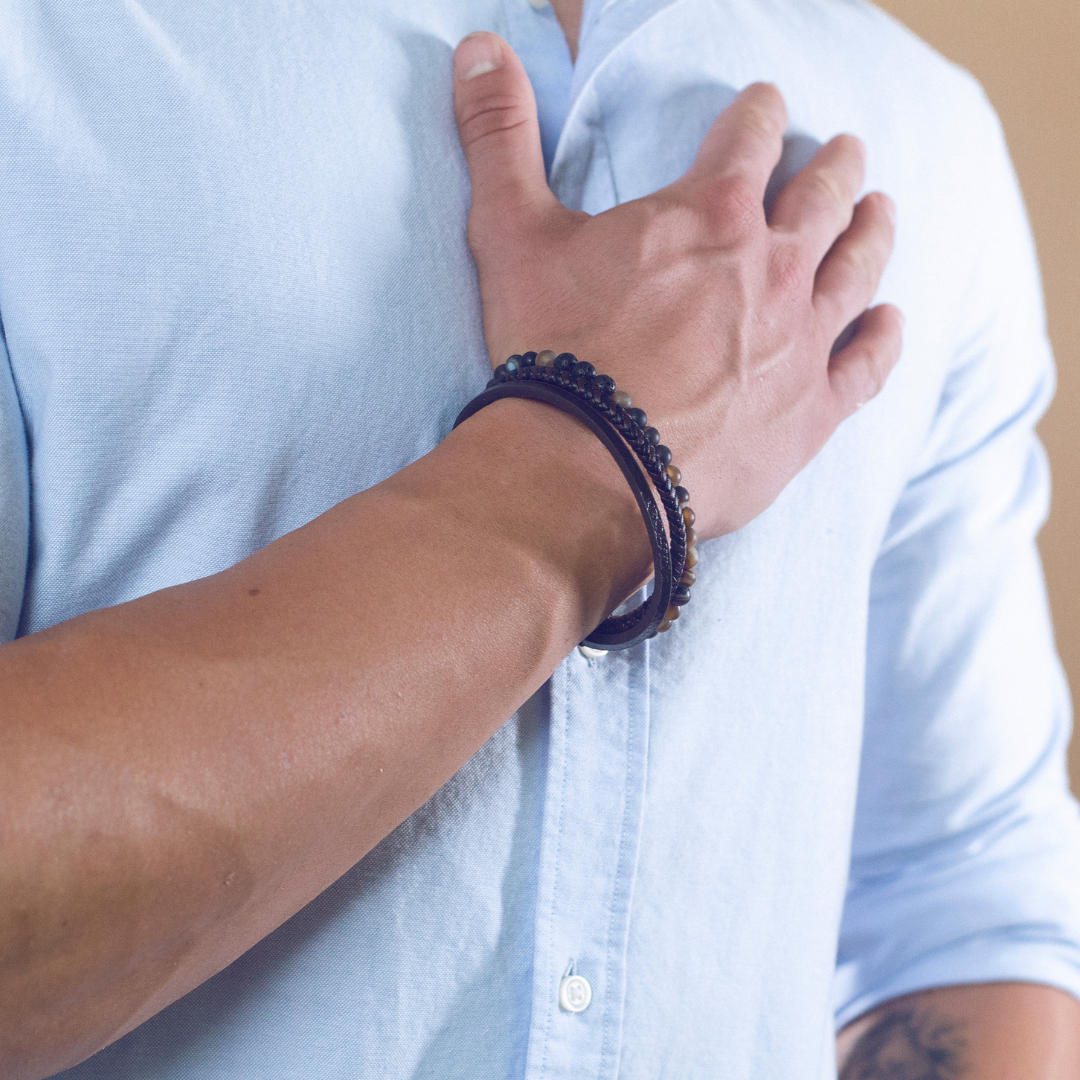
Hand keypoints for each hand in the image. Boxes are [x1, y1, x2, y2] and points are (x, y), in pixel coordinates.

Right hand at [453, 33, 901, 537]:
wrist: (587, 469)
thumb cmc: (552, 352)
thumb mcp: (510, 234)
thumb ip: (498, 135)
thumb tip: (477, 48)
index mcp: (708, 213)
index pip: (750, 138)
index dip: (760, 114)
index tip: (768, 105)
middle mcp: (772, 266)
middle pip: (821, 196)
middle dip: (834, 166)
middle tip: (847, 151)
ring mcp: (801, 340)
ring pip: (856, 268)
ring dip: (871, 231)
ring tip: (882, 211)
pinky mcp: (811, 411)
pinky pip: (866, 365)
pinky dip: (882, 337)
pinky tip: (890, 320)